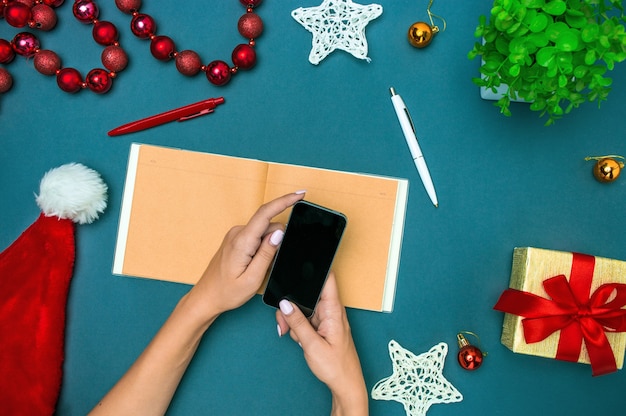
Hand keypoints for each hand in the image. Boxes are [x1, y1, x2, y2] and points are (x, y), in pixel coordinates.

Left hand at [187, 192, 304, 322]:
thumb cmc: (227, 292)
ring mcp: (236, 235)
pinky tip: (256, 264)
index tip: (300, 195)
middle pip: (269, 226)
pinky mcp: (236, 239)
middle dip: (278, 241)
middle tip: (270, 265)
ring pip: (264, 232)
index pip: (266, 213)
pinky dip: (263, 247)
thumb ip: (267, 253)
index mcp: (242, 241)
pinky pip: (257, 236)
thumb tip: (280, 232)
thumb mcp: (252, 278)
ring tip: (258, 268)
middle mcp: (238, 233)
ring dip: (269, 247)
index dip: (285, 201)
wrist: (206, 297)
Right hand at [276, 273, 367, 415]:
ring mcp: (327, 319)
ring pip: (304, 308)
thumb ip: (297, 322)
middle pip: (308, 295)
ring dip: (294, 320)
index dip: (315, 269)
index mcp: (334, 310)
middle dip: (293, 305)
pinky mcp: (322, 327)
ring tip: (295, 335)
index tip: (301, 262)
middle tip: (286, 321)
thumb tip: (285, 304)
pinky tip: (300, 339)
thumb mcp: (312, 345)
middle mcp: (331, 312)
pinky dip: (298, 328)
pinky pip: (306, 320)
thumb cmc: (336, 367)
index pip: (328, 280)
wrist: (345, 385)